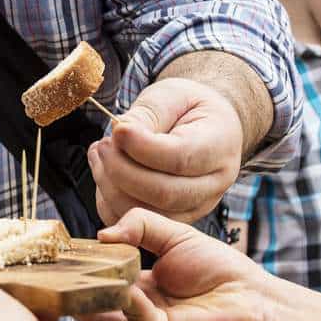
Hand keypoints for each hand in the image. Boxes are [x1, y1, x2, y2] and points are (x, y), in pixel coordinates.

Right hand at [80, 209, 281, 320]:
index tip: (62, 247)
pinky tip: (128, 285)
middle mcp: (135, 310)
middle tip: (55, 262)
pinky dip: (127, 302)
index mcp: (138, 287)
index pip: (99, 276)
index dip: (82, 262)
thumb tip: (101, 234)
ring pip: (103, 313)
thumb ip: (138, 225)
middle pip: (93, 297)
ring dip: (93, 292)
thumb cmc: (223, 272)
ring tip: (79, 271)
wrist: (256, 301)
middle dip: (75, 281)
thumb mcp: (174, 236)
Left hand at [87, 79, 243, 224]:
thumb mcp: (172, 95)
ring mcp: (195, 208)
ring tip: (100, 154)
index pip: (180, 158)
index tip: (117, 130)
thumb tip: (120, 132)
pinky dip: (109, 202)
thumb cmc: (187, 107)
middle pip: (164, 193)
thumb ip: (148, 113)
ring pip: (148, 214)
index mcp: (220, 147)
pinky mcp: (173, 221)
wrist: (204, 126)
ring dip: (111, 187)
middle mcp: (213, 185)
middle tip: (104, 144)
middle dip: (122, 170)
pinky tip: (104, 173)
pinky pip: (135, 226)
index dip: (142, 147)